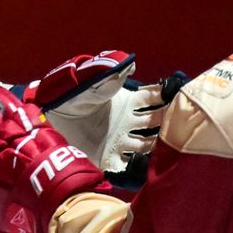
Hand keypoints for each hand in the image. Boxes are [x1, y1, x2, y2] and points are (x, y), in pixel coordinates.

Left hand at [13, 50, 178, 187]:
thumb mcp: (88, 88)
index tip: (181, 95)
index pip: (154, 98)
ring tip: (171, 147)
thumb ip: (108, 80)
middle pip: (157, 122)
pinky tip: (148, 168)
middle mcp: (129, 122)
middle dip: (169, 122)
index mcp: (127, 102)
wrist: (49, 122)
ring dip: (158, 145)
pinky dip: (139, 167)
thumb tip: (130, 65)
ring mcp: (121, 141)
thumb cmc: (69, 99)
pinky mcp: (111, 158)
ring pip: (149, 144)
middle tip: (183, 124)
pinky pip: (130, 165)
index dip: (167, 96)